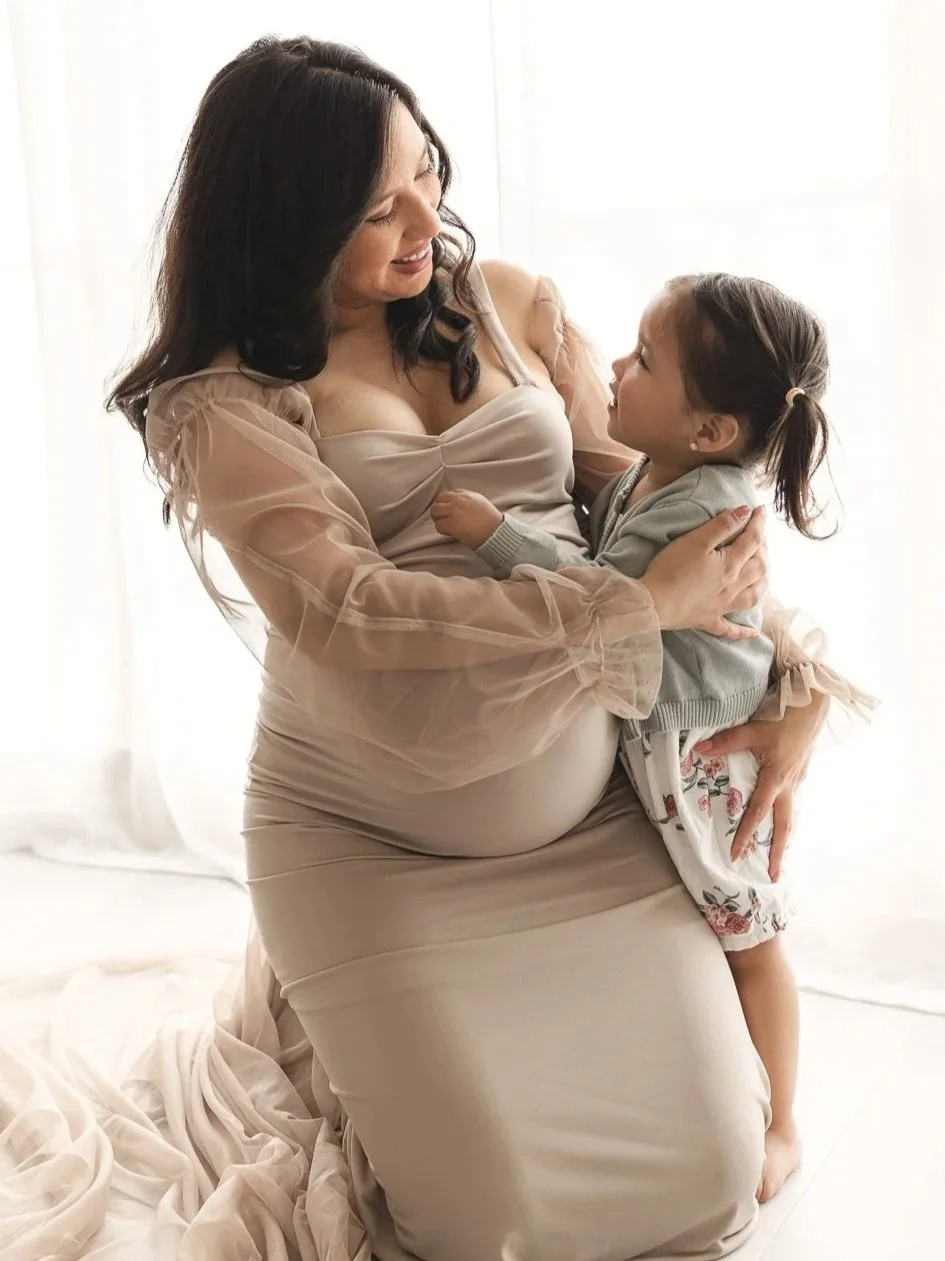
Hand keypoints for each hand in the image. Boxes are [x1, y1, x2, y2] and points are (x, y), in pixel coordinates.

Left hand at [431, 490, 503, 548]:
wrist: (496, 532)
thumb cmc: (491, 522)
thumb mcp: (481, 503)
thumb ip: (468, 501)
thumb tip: (456, 504)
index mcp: (467, 495)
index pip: (449, 493)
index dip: (447, 503)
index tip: (448, 510)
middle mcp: (459, 500)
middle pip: (439, 500)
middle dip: (440, 509)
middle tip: (443, 518)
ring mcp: (454, 511)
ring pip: (435, 511)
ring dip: (439, 519)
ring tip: (446, 525)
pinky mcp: (451, 523)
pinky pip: (438, 525)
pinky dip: (442, 529)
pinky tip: (450, 532)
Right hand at [640, 505, 766, 639]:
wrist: (653, 603)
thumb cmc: (671, 569)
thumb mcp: (695, 540)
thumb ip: (722, 525)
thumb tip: (745, 512)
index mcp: (730, 565)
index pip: (752, 540)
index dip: (758, 523)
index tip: (760, 510)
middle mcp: (732, 587)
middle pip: (759, 568)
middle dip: (763, 549)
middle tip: (759, 536)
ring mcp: (721, 606)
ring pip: (753, 596)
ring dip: (763, 583)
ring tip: (763, 572)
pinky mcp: (707, 620)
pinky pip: (730, 629)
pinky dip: (744, 632)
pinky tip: (753, 633)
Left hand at [695, 691, 827, 879]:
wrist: (812, 706)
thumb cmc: (783, 718)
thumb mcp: (752, 730)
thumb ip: (726, 742)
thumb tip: (700, 750)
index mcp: (776, 778)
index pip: (758, 812)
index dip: (747, 834)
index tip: (737, 853)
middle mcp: (789, 785)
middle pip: (784, 826)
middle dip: (779, 853)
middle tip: (774, 876)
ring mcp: (798, 781)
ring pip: (791, 815)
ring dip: (784, 837)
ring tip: (777, 857)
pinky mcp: (801, 774)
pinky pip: (792, 802)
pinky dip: (786, 817)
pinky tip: (779, 820)